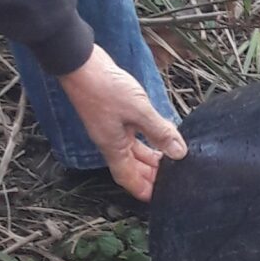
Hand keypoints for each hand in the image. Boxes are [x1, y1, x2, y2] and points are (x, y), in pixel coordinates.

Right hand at [56, 47, 186, 201]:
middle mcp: (110, 141)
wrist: (80, 62)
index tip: (159, 198)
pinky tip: (160, 134)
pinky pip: (132, 134)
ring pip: (133, 150)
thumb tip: (179, 152)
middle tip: (172, 178)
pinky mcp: (114, 114)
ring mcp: (111, 127)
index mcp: (112, 147)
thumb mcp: (139, 111)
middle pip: (132, 166)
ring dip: (151, 156)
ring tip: (171, 159)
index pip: (128, 178)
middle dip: (151, 175)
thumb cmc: (104, 86)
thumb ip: (159, 131)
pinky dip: (147, 138)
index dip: (143, 190)